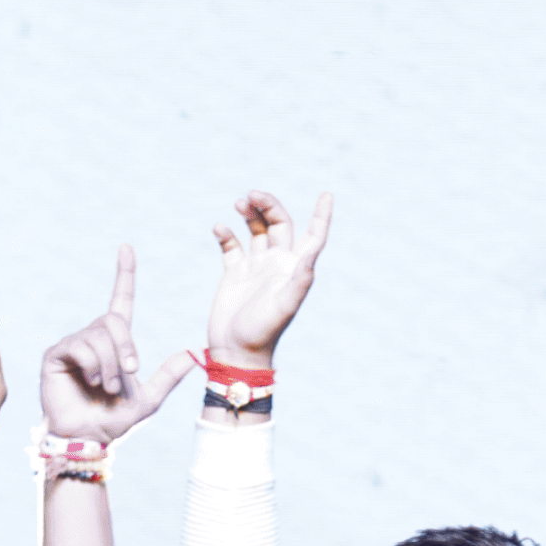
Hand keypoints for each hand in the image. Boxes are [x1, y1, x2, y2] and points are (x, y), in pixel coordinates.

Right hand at [38, 247, 199, 451]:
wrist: (88, 438)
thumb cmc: (113, 421)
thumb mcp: (148, 400)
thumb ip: (168, 377)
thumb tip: (193, 354)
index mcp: (114, 343)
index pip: (120, 300)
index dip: (124, 274)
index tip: (126, 248)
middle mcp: (92, 338)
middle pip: (112, 320)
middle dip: (126, 347)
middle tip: (130, 373)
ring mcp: (72, 345)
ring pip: (99, 336)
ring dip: (111, 364)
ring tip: (109, 387)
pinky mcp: (55, 356)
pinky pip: (80, 346)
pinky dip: (94, 365)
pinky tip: (93, 382)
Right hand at [208, 191, 332, 368]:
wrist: (235, 351)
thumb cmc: (263, 331)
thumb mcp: (285, 304)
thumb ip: (301, 277)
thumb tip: (314, 248)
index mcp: (294, 268)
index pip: (313, 235)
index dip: (321, 215)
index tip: (326, 194)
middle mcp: (277, 263)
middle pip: (279, 223)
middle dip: (268, 205)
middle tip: (252, 194)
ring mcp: (255, 267)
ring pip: (256, 229)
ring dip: (249, 213)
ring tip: (239, 204)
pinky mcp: (234, 274)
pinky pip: (231, 246)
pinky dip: (225, 234)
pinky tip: (219, 228)